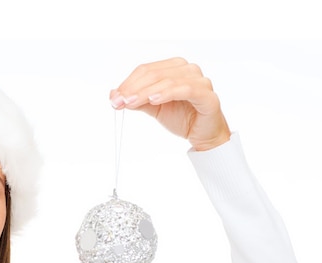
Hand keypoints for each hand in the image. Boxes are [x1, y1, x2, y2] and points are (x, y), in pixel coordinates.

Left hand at [110, 57, 230, 150]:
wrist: (203, 135)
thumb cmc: (182, 117)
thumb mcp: (154, 108)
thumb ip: (137, 100)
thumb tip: (114, 95)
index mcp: (174, 68)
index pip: (146, 70)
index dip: (128, 83)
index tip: (114, 98)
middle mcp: (188, 70)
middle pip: (155, 73)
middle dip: (133, 88)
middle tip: (118, 101)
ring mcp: (200, 81)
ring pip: (168, 80)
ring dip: (145, 92)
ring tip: (130, 102)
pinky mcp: (207, 95)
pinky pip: (185, 89)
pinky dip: (167, 93)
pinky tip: (154, 100)